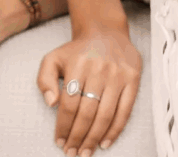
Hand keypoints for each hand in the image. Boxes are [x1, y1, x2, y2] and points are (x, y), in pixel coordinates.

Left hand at [37, 27, 140, 155]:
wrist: (105, 32)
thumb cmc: (76, 51)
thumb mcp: (53, 58)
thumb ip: (44, 79)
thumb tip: (51, 104)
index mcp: (77, 65)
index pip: (69, 103)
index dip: (63, 125)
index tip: (59, 140)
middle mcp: (98, 70)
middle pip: (87, 112)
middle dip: (78, 136)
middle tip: (71, 152)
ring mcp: (118, 75)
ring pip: (105, 115)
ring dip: (94, 138)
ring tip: (85, 151)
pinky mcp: (133, 79)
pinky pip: (125, 111)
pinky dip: (115, 130)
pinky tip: (105, 142)